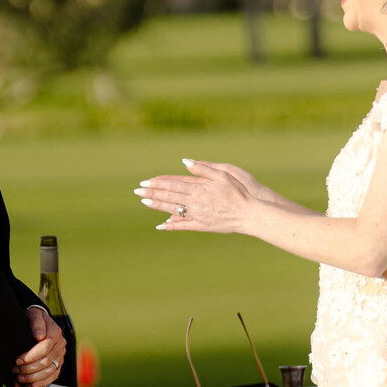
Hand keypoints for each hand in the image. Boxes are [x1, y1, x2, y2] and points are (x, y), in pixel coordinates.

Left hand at [11, 303, 65, 386]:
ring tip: (19, 378)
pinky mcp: (58, 363)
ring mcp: (61, 355)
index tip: (17, 360)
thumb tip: (39, 335)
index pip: (45, 348)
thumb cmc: (33, 319)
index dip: (30, 356)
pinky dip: (42, 383)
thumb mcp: (33, 315)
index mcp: (55, 333)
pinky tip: (31, 385)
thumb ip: (36, 323)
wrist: (38, 323)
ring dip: (33, 377)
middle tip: (15, 370)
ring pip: (49, 371)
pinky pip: (53, 376)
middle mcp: (60, 345)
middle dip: (29, 368)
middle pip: (46, 361)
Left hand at [134, 158, 263, 231]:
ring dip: (157, 205)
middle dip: (152, 193)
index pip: (173, 184)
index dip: (158, 183)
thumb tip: (185, 161)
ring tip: (144, 202)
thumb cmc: (239, 191)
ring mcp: (197, 215)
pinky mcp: (201, 226)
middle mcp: (195, 202)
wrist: (249, 213)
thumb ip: (203, 168)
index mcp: (199, 188)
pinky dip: (171, 225)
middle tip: (137, 191)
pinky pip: (183, 226)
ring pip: (172, 209)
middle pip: (169, 196)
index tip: (146, 181)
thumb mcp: (223, 174)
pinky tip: (160, 225)